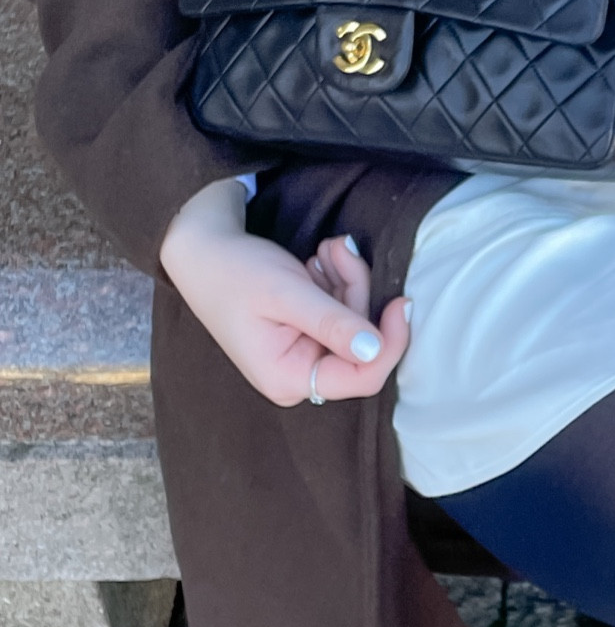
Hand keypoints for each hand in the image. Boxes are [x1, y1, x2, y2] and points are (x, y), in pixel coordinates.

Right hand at [158, 178, 409, 406]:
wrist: (201, 248)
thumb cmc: (232, 271)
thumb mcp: (286, 292)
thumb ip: (332, 322)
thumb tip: (374, 350)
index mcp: (288, 379)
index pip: (361, 378)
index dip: (390, 343)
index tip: (402, 302)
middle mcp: (298, 376)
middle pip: (360, 344)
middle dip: (356, 293)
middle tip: (338, 249)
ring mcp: (303, 355)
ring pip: (355, 322)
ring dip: (346, 280)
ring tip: (325, 248)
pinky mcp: (307, 334)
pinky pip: (341, 311)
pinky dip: (336, 281)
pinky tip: (317, 260)